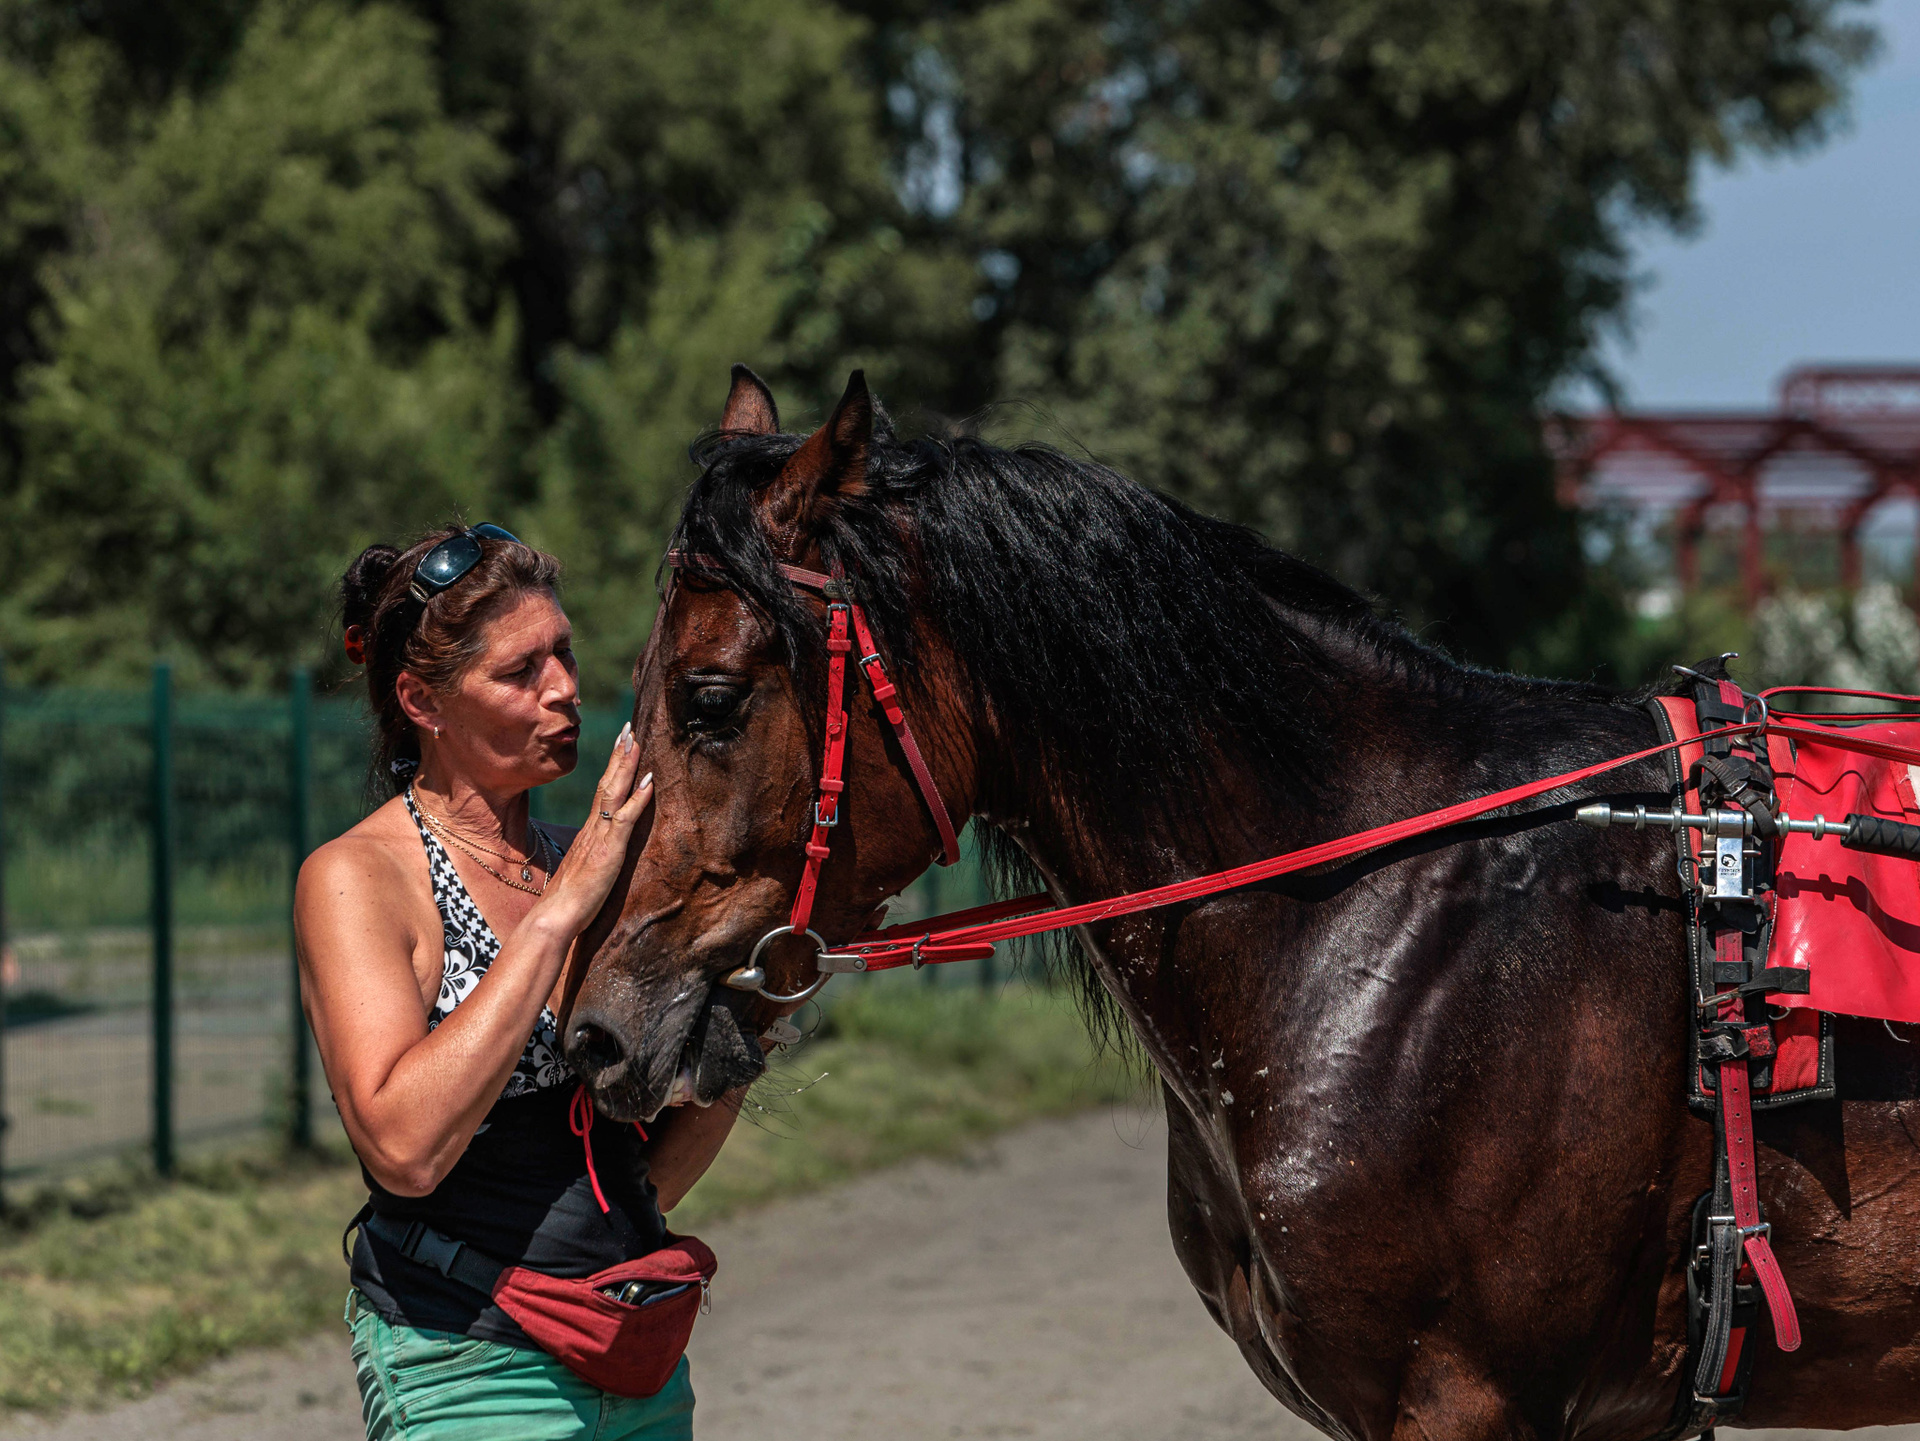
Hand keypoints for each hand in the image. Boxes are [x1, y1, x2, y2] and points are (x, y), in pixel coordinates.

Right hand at [537, 722, 651, 937]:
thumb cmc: (567, 902)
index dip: (613, 768)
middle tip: (629, 728)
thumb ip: (590, 860)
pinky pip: (625, 818)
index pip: (602, 792)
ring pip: (614, 792)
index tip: (621, 745)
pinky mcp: (609, 851)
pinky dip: (638, 797)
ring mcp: (600, 837)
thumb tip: (596, 856)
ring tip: (635, 740)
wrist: (554, 916)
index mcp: (588, 833)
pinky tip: (649, 780)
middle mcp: (592, 829)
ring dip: (627, 765)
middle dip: (619, 755)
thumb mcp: (583, 873)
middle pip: (607, 783)